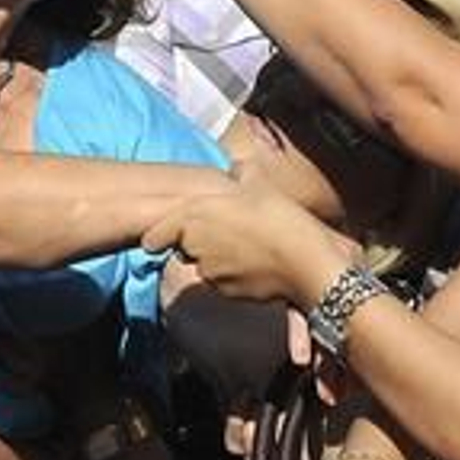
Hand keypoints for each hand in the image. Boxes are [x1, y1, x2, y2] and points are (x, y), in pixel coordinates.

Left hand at [143, 183, 345, 306]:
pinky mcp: (227, 292)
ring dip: (218, 259)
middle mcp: (195, 246)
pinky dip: (235, 275)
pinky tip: (258, 264)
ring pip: (205, 266)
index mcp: (194, 215)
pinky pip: (225, 282)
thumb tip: (237, 167)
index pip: (155, 235)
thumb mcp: (259, 183)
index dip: (159, 236)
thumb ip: (241, 173)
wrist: (303, 259)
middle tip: (227, 231)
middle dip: (198, 243)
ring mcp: (210, 272)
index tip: (158, 239)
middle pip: (185, 248)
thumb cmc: (279, 215)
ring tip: (248, 246)